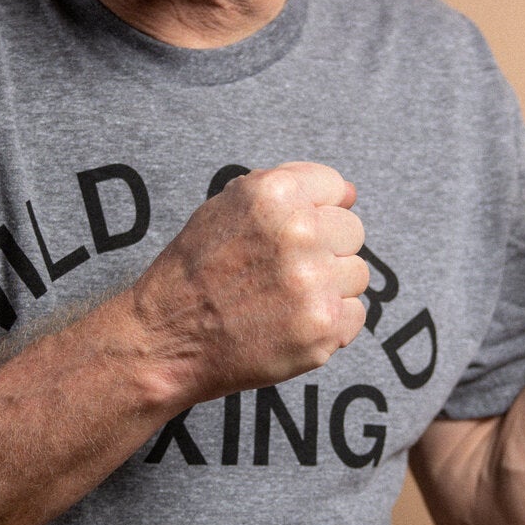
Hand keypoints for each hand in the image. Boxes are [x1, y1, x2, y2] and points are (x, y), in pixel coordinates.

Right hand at [128, 162, 369, 402]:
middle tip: (284, 271)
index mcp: (275, 193)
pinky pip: (356, 315)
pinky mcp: (323, 328)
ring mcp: (314, 283)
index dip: (316, 211)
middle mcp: (299, 233)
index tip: (295, 233)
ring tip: (284, 298)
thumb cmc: (196, 270)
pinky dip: (330, 323)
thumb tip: (350, 192)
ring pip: (357, 274)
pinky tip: (291, 323)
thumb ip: (286, 188)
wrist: (167, 337)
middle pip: (352, 231)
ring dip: (329, 286)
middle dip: (326, 249)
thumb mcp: (226, 206)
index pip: (336, 187)